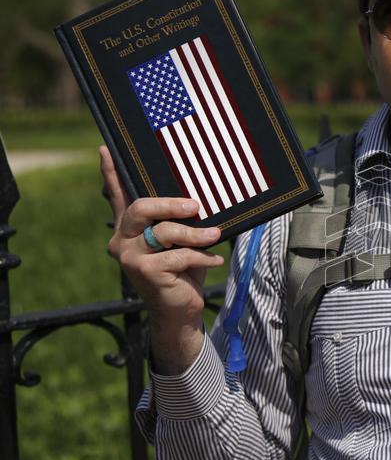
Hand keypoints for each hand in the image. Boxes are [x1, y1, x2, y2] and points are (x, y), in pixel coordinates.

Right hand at [100, 146, 224, 371]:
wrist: (181, 311)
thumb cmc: (184, 270)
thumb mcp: (182, 241)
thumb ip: (179, 221)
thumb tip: (200, 197)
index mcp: (129, 228)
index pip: (117, 196)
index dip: (111, 172)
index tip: (105, 148)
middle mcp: (122, 240)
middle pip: (141, 208)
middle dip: (171, 204)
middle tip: (195, 206)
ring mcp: (131, 257)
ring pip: (164, 232)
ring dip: (196, 234)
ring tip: (215, 236)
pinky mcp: (146, 272)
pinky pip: (179, 255)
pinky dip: (201, 256)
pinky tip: (214, 260)